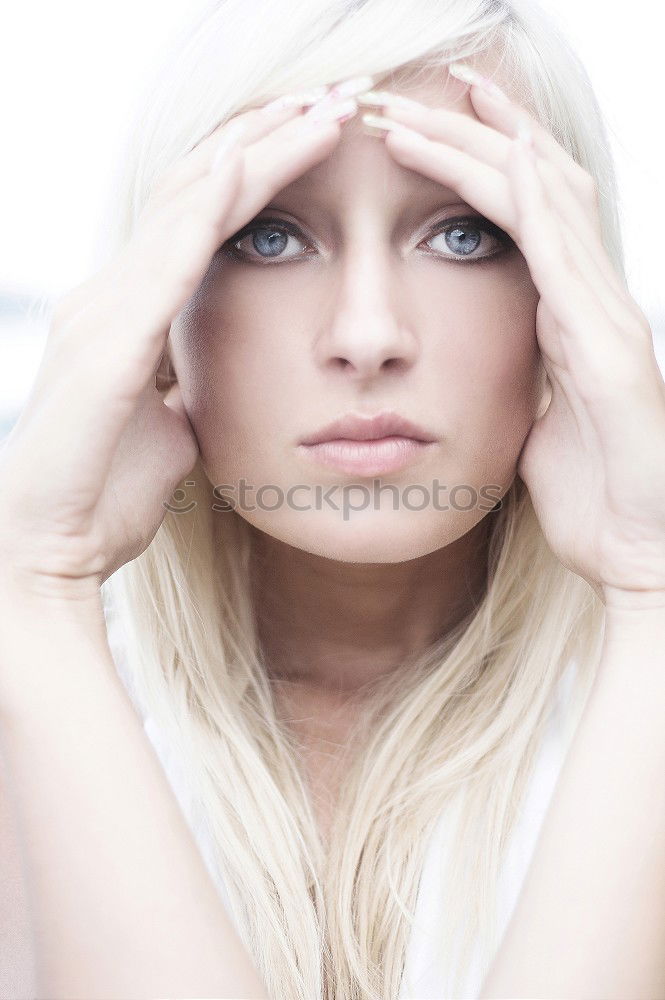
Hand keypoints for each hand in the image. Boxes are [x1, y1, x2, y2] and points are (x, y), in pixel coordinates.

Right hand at [0, 86, 357, 599]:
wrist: (52, 548)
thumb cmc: (106, 493)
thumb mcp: (169, 428)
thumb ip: (188, 391)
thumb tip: (215, 386)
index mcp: (131, 312)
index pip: (203, 217)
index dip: (262, 172)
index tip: (323, 138)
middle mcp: (112, 294)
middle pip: (197, 189)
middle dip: (267, 138)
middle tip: (336, 95)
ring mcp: (104, 311)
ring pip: (186, 204)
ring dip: (254, 151)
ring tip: (318, 108)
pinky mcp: (108, 344)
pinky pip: (165, 261)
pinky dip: (207, 208)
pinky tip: (249, 164)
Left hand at [359, 77, 664, 610]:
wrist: (641, 551)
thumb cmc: (591, 495)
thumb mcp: (534, 421)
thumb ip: (517, 376)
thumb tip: (478, 358)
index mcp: (568, 316)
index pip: (523, 215)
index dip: (477, 162)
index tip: (421, 126)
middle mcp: (594, 301)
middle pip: (537, 187)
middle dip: (476, 132)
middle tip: (413, 89)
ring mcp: (609, 318)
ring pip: (552, 204)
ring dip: (493, 146)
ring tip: (441, 98)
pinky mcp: (611, 350)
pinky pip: (570, 259)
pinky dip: (539, 201)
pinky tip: (507, 153)